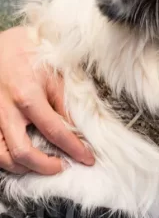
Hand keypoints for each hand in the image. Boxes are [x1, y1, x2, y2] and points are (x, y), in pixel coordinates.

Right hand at [0, 27, 94, 174]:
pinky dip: (7, 159)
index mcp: (28, 96)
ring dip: (24, 167)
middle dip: (45, 166)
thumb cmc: (29, 53)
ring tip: (43, 164)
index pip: (55, 132)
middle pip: (23, 152)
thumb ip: (64, 100)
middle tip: (63, 166)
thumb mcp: (54, 72)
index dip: (74, 149)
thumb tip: (79, 126)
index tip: (87, 158)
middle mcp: (6, 110)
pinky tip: (22, 157)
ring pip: (2, 157)